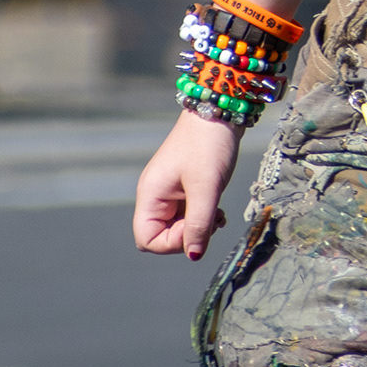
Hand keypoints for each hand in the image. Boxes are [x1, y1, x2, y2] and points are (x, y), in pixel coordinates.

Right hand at [134, 111, 241, 259]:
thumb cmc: (208, 145)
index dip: (172, 244)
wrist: (219, 111)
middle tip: (212, 221)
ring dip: (199, 227)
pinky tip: (218, 209)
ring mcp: (169, 191)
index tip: (197, 229)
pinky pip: (188, 214)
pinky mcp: (185, 187)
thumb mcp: (206, 188)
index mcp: (150, 195)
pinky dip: (203, 217)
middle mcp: (155, 195)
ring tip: (218, 214)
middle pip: (162, 236)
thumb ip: (199, 224)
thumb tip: (194, 256)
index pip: (147, 240)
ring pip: (178, 227)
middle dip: (188, 236)